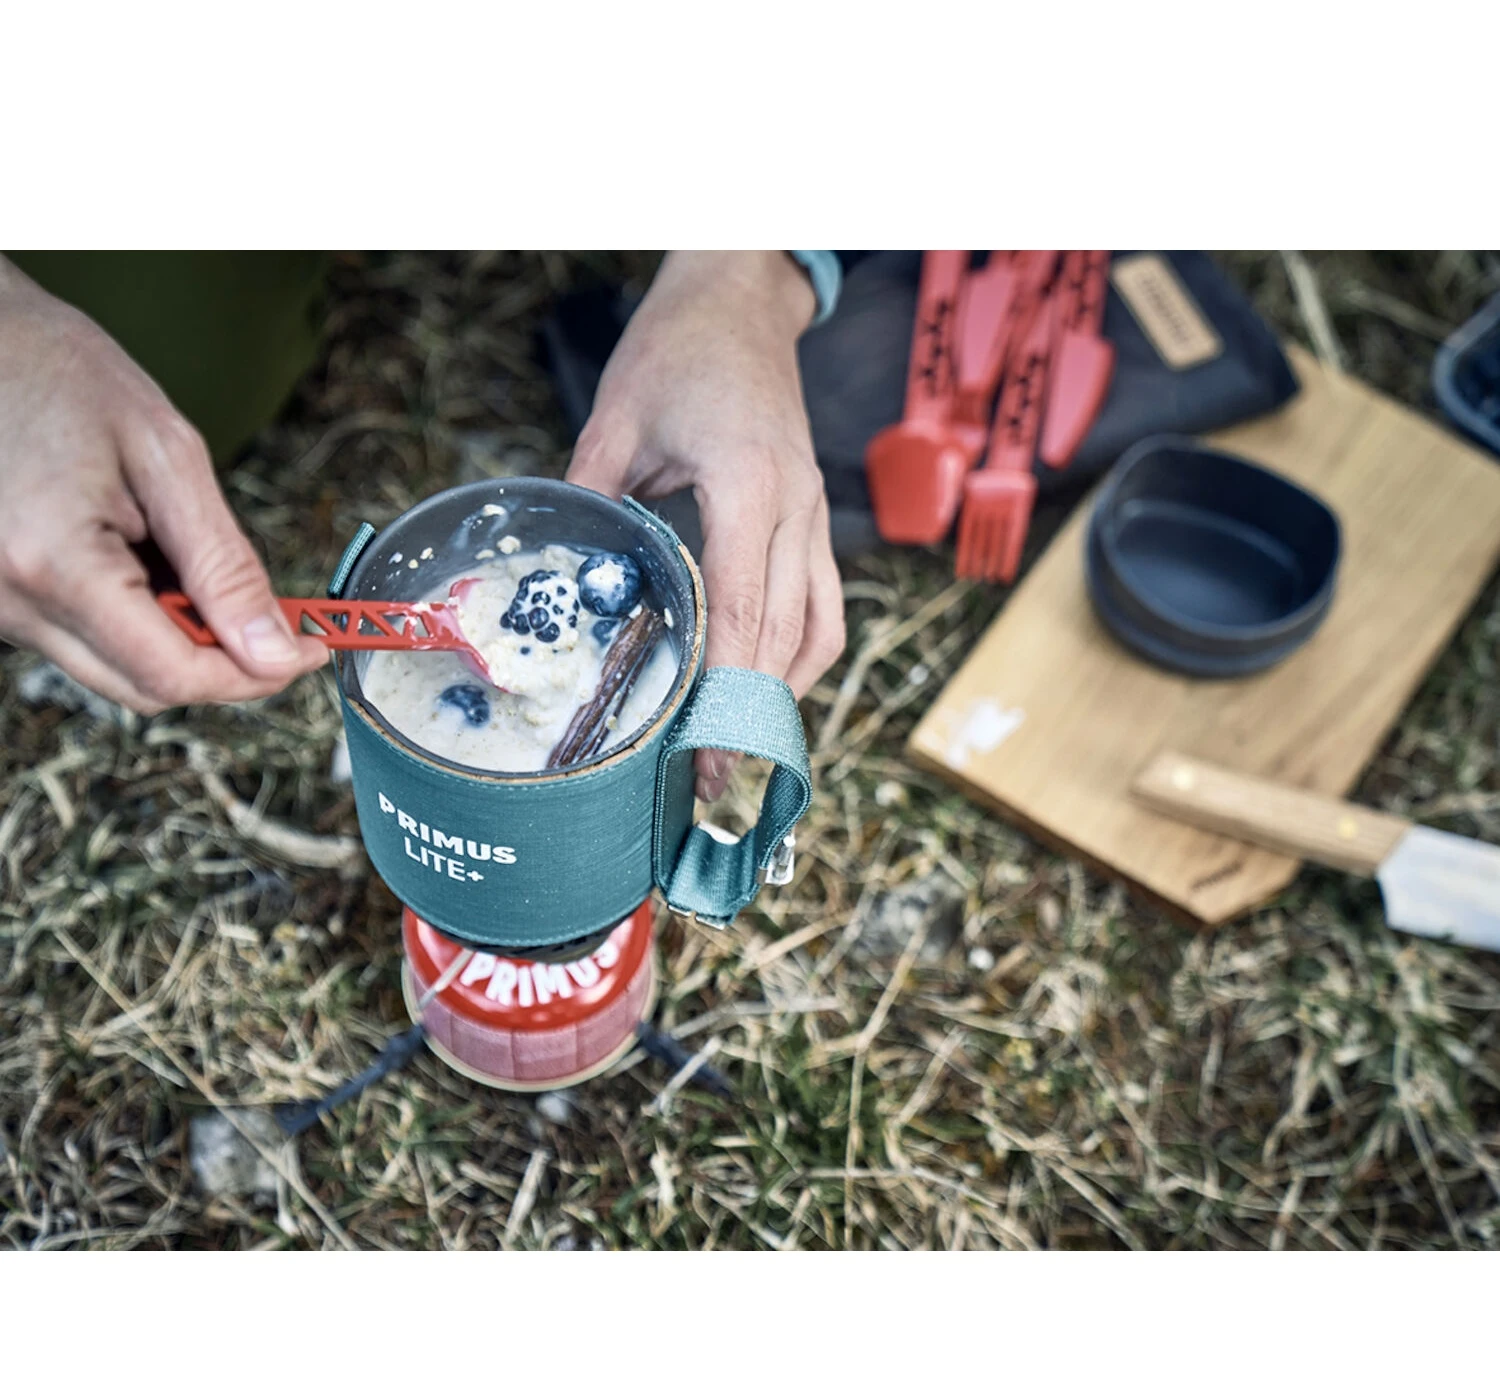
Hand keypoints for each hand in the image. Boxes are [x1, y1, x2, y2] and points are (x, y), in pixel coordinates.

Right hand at [0, 258, 326, 714]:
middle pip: (146, 688)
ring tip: (193, 560)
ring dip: (181, 640)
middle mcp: (9, 600)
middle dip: (225, 666)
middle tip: (279, 621)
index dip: (253, 675)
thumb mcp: (168, 457)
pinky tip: (149, 559)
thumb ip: (225, 566)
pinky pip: (86, 638)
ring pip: (117, 670)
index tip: (308, 650)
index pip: (172, 674)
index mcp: (52, 565)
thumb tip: (273, 649)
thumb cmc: (59, 373)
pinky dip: (139, 618)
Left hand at [566, 251, 845, 800]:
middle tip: (711, 781)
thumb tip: (564, 583)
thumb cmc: (680, 345)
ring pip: (820, 630)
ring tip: (738, 744)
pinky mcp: (814, 518)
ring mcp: (815, 516)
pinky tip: (765, 681)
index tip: (700, 755)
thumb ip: (592, 501)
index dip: (723, 693)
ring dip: (783, 694)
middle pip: (787, 637)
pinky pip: (825, 605)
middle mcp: (796, 508)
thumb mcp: (617, 416)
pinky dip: (801, 655)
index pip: (744, 612)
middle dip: (751, 716)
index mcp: (748, 483)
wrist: (743, 295)